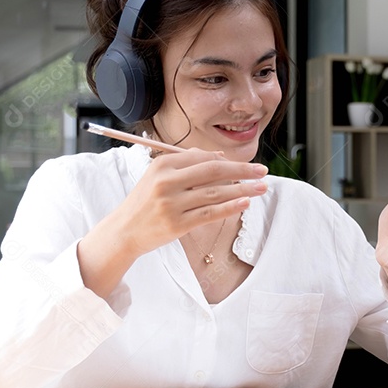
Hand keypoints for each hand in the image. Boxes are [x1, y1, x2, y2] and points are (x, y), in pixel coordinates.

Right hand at [78, 150, 267, 296]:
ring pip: (216, 193)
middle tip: (263, 171)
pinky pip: (210, 213)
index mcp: (163, 164)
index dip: (228, 161)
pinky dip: (230, 207)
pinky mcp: (177, 224)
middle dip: (242, 170)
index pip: (203, 158)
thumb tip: (220, 157)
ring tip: (261, 188)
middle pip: (213, 171)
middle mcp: (167, 181)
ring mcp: (172, 203)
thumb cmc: (145, 202)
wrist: (124, 230)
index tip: (246, 165)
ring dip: (243, 189)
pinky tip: (245, 202)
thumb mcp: (159, 176)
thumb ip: (187, 164)